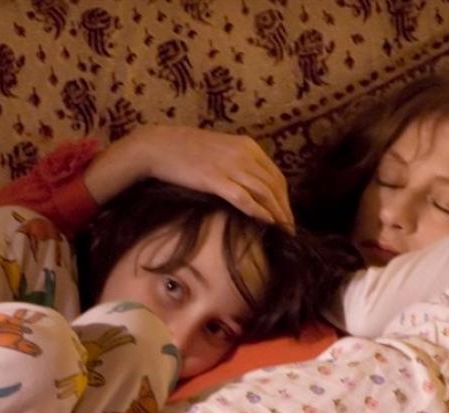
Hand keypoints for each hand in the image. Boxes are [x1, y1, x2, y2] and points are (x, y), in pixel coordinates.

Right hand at [84, 125, 293, 229]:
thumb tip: (252, 185)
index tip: (287, 214)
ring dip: (277, 213)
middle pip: (274, 185)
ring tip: (283, 230)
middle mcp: (243, 154)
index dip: (285, 197)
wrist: (158, 146)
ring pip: (264, 192)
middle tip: (290, 228)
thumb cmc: (186, 150)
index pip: (276, 175)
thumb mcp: (221, 150)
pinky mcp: (215, 179)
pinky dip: (259, 211)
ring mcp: (229, 166)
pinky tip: (267, 222)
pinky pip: (244, 198)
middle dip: (285, 208)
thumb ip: (239, 162)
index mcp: (247, 146)